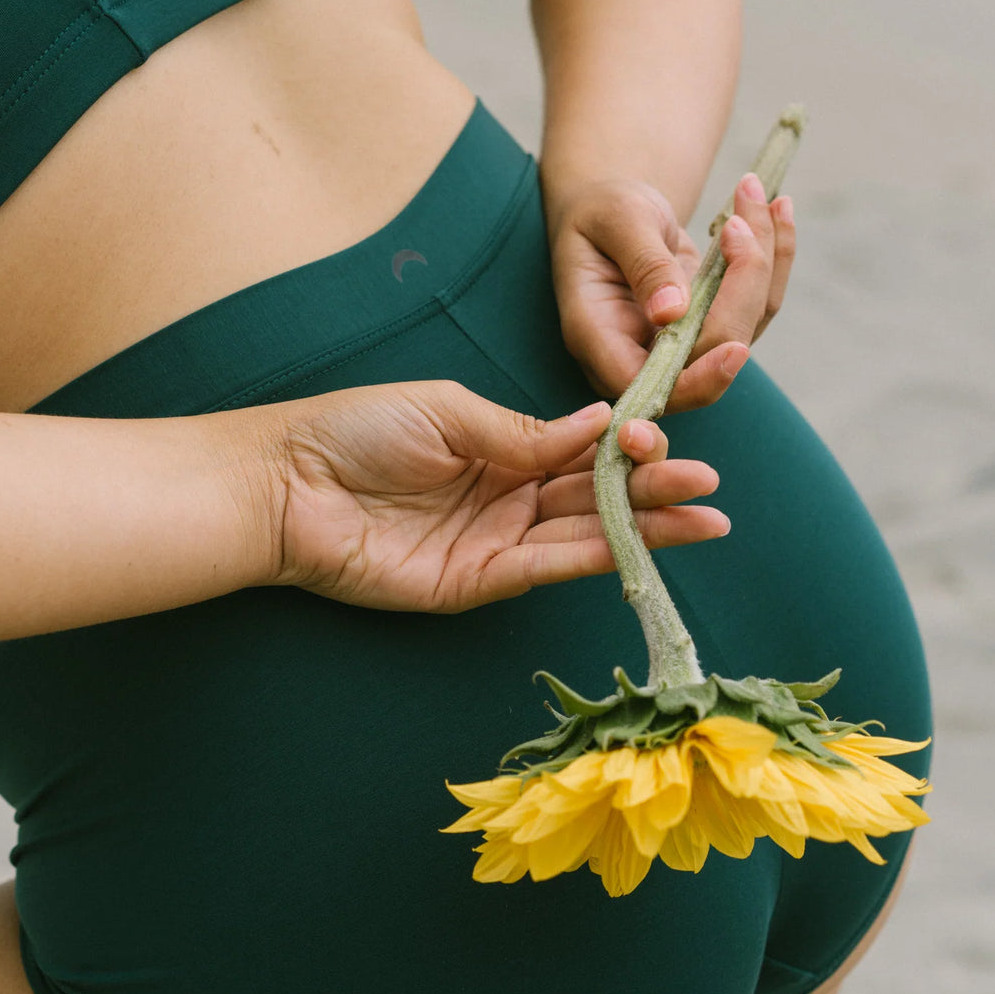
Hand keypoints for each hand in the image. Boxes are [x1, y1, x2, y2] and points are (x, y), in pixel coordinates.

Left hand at [260, 381, 727, 612]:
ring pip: (583, 534)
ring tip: (705, 517)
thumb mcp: (448, 412)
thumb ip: (522, 430)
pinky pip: (546, 567)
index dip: (629, 445)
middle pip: (595, 495)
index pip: (582, 449)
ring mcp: (494, 540)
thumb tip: (598, 423)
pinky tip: (642, 545)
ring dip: (644, 528)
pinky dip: (597, 558)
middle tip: (708, 484)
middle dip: (654, 489)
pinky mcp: (475, 581)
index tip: (670, 433)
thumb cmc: (356, 431)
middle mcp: (507, 495)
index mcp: (501, 446)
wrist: (286, 485)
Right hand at [542, 170, 795, 412]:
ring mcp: (681, 344)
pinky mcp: (711, 324)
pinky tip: (777, 209)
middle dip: (744, 285)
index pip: (649, 384)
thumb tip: (672, 313)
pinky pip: (756, 305)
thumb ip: (645, 265)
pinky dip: (774, 257)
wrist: (609, 210)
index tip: (735, 349)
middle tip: (741, 220)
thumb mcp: (616, 222)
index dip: (698, 379)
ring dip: (766, 262)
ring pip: (746, 326)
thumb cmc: (599, 211)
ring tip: (761, 197)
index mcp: (599, 337)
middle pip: (712, 350)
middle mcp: (640, 353)